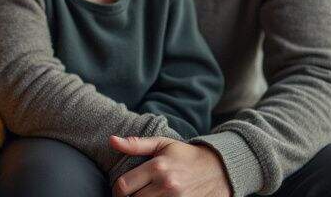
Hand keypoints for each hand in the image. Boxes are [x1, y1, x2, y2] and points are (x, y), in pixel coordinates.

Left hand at [109, 136, 231, 196]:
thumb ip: (136, 144)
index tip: (119, 190)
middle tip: (132, 195)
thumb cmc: (185, 156)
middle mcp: (166, 185)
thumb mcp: (162, 144)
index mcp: (157, 166)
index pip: (124, 185)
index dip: (116, 190)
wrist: (218, 170)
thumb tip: (112, 140)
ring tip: (144, 196)